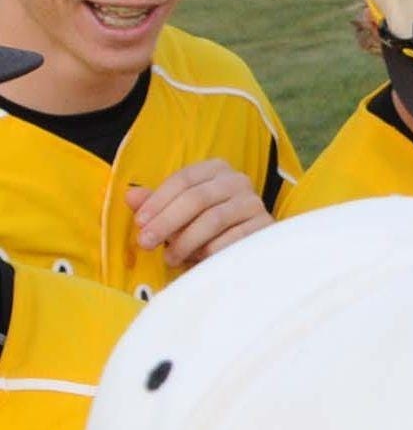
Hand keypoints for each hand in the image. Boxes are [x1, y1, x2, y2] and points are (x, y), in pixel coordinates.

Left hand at [127, 160, 271, 268]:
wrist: (245, 247)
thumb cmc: (204, 227)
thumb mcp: (177, 213)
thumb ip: (155, 204)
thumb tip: (130, 196)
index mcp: (215, 169)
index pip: (183, 179)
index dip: (158, 200)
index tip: (140, 222)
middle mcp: (238, 181)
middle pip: (197, 198)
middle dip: (167, 222)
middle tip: (146, 243)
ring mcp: (254, 203)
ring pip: (214, 219)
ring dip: (186, 241)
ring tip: (170, 258)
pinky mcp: (265, 227)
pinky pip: (233, 239)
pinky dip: (210, 251)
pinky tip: (197, 260)